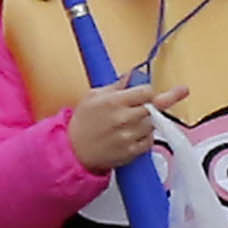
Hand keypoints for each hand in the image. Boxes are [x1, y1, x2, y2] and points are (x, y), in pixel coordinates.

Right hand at [64, 80, 180, 171]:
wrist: (74, 151)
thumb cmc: (83, 123)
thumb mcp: (93, 96)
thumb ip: (116, 85)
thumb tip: (132, 75)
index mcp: (114, 101)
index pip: (147, 91)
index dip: (147, 92)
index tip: (144, 95)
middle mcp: (123, 119)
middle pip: (153, 108)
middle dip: (147, 107)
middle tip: (134, 110)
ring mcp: (128, 136)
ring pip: (152, 125)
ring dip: (146, 123)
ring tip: (129, 124)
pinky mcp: (131, 152)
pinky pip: (150, 141)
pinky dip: (144, 138)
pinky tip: (131, 135)